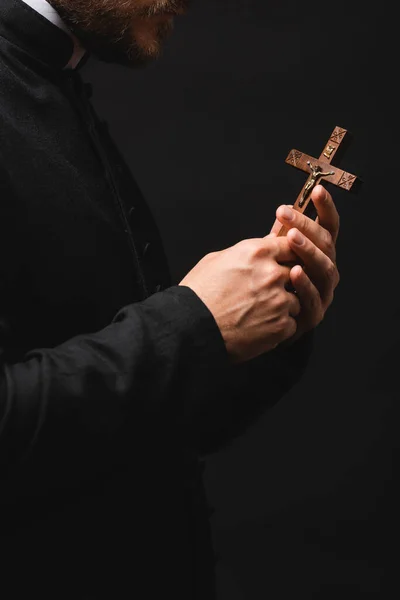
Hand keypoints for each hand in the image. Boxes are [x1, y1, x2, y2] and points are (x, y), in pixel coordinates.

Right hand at [179, 235, 301, 363]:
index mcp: (256, 253)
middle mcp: (271, 274)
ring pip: (297, 300)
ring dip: (284, 305)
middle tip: (269, 291)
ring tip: (261, 312)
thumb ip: (246, 251)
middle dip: (286, 281)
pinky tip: (260, 327)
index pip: (290, 245)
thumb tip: (266, 243)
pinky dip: (279, 326)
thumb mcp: (216, 260)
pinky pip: (292, 323)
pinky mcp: (280, 326)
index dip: (288, 255)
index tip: (284, 262)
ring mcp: (279, 301)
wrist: (191, 328)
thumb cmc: (198, 294)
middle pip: (298, 272)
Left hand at [270, 184, 339, 339]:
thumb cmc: (264, 283)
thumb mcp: (271, 255)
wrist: (256, 320)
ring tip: (292, 238)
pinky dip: (304, 284)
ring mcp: (323, 292)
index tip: (317, 189)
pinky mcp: (313, 314)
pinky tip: (293, 272)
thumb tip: (284, 209)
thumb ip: (280, 236)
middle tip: (287, 214)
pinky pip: (313, 298)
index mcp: (318, 253)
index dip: (326, 208)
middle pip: (326, 244)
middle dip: (307, 227)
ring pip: (324, 269)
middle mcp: (325, 270)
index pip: (328, 227)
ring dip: (308, 251)